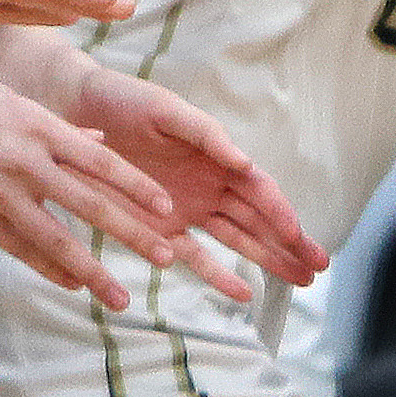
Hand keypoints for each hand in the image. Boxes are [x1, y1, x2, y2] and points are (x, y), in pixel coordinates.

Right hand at [0, 61, 193, 309]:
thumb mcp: (6, 99)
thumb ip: (54, 126)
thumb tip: (99, 142)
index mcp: (36, 124)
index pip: (101, 161)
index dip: (137, 187)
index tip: (167, 209)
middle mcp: (24, 160)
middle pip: (90, 205)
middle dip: (133, 235)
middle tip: (167, 258)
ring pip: (57, 240)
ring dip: (94, 272)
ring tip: (122, 297)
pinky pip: (19, 249)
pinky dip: (48, 269)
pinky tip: (72, 284)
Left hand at [59, 66, 328, 294]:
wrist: (78, 112)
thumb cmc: (126, 103)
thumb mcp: (166, 111)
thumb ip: (205, 135)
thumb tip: (245, 162)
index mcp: (217, 156)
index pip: (260, 190)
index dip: (281, 213)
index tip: (299, 236)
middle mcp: (210, 185)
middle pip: (259, 219)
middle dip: (290, 243)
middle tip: (318, 267)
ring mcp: (188, 208)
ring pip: (238, 238)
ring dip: (268, 260)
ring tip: (301, 281)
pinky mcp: (160, 227)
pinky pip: (194, 254)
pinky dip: (218, 274)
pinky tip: (243, 293)